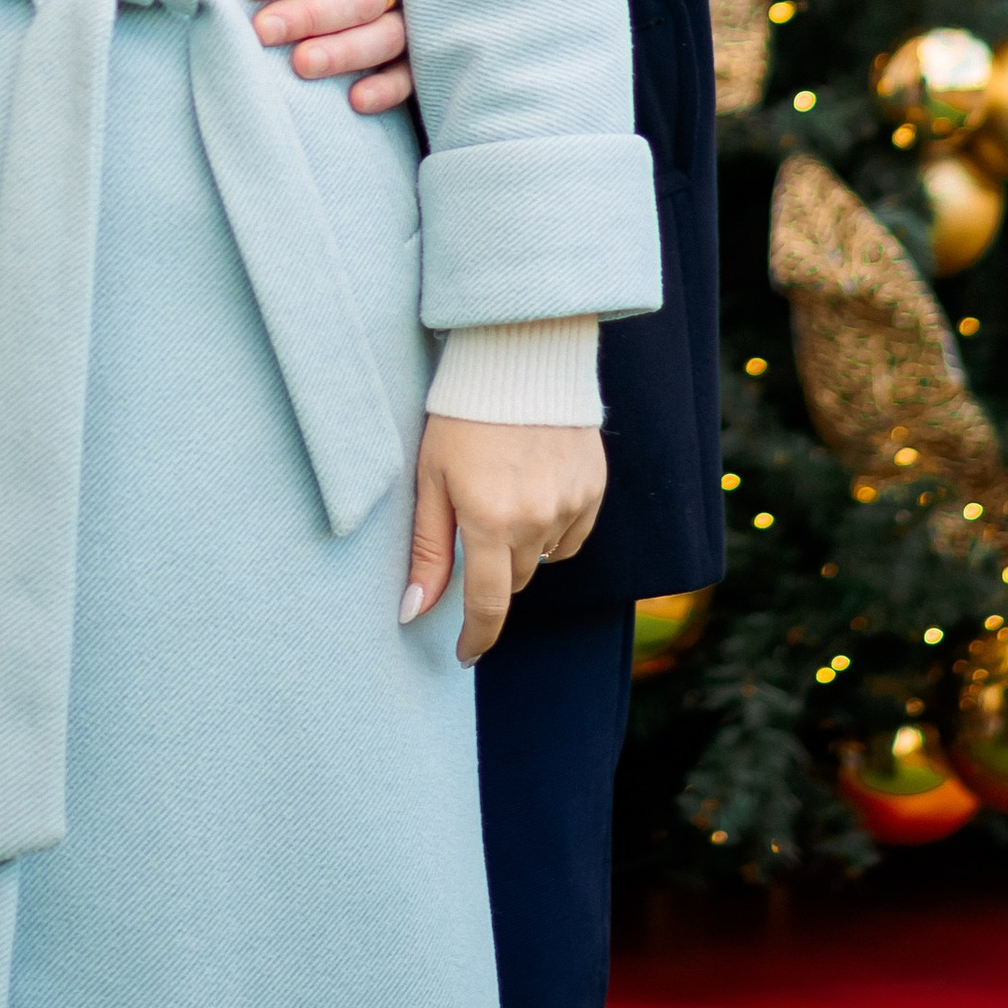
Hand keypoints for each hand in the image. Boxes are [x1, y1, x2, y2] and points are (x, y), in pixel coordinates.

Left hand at [401, 416, 605, 663]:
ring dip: (523, 544)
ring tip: (505, 491)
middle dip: (493, 568)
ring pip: (543, 556)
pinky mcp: (593, 486)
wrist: (518, 355)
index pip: (489, 605)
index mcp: (488, 520)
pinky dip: (553, 526)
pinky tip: (535, 488)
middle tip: (475, 523)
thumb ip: (428, 549)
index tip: (465, 653)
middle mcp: (536, 519)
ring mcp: (570, 503)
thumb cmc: (461, 415)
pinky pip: (572, 533)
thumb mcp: (430, 478)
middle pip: (515, 578)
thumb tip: (415, 611)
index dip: (476, 637)